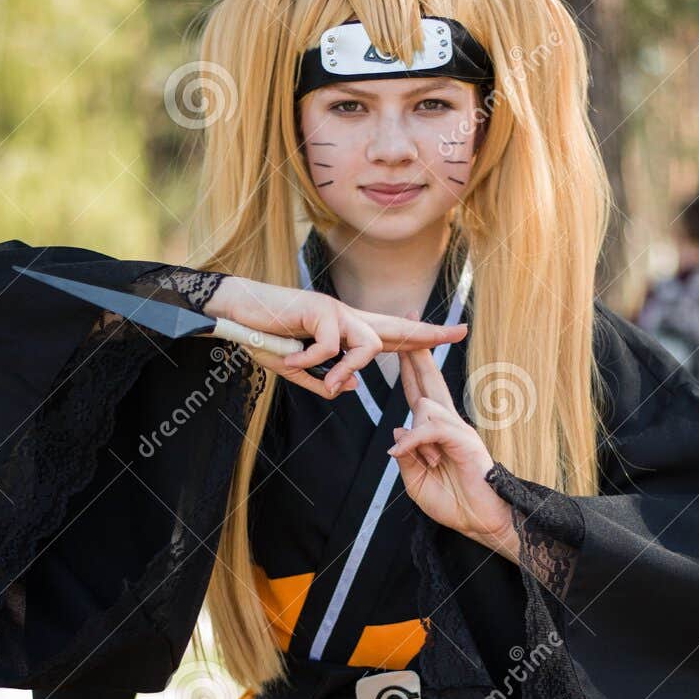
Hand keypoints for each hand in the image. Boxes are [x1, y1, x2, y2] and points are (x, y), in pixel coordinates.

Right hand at [205, 275, 466, 400]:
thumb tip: (348, 389)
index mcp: (345, 330)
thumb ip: (322, 380)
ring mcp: (335, 311)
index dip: (420, 336)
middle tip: (461, 332)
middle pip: (396, 326)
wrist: (237, 312)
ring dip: (347, 371)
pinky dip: (311, 362)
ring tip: (325, 382)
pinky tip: (289, 360)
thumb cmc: (264, 336)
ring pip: (367, 345)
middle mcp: (346, 317)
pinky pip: (330, 347)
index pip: (390, 334)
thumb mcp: (296, 369)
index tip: (450, 335)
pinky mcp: (320, 310)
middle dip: (430, 333)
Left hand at [387, 347, 518, 554]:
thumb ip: (407, 454)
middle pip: (428, 379)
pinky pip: (431, 429)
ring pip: (425, 407)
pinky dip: (414, 440)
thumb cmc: (452, 502)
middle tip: (405, 317)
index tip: (401, 340)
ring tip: (430, 465)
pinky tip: (403, 453)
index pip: (419, 390)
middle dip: (415, 350)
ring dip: (416, 436)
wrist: (481, 522)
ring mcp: (459, 430)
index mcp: (437, 430)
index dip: (410, 365)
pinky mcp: (465, 441)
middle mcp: (449, 423)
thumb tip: (400, 427)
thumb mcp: (415, 480)